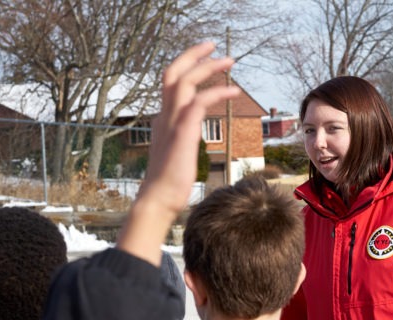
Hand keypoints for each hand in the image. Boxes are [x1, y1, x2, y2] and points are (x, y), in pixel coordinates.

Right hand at [142, 42, 239, 212]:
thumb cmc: (169, 182)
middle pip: (173, 73)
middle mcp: (164, 116)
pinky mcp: (182, 133)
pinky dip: (217, 92)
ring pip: (184, 81)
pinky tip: (234, 91)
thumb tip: (190, 136)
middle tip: (214, 46)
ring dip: (208, 67)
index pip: (170, 82)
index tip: (204, 59)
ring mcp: (171, 123)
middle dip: (193, 55)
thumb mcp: (175, 152)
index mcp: (163, 119)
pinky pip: (199, 102)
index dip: (186, 65)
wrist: (158, 200)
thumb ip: (181, 137)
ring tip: (229, 61)